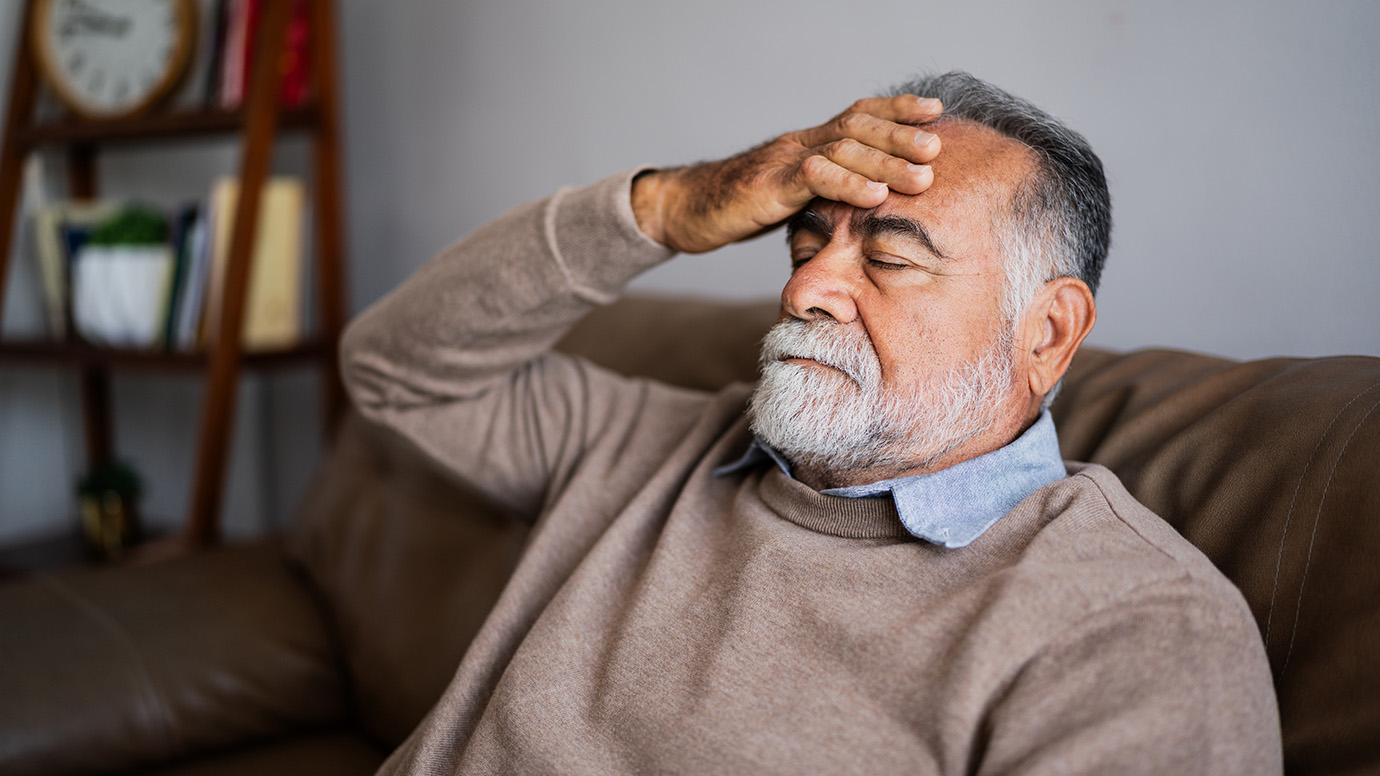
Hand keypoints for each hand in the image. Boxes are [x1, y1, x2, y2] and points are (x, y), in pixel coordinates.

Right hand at [632, 96, 942, 253]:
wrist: (683, 209)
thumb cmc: (737, 208)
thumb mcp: (789, 198)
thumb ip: (823, 196)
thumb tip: (865, 210)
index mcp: (806, 144)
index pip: (857, 115)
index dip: (896, 110)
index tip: (935, 113)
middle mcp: (798, 144)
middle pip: (857, 126)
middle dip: (902, 134)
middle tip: (939, 147)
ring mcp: (781, 163)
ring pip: (841, 149)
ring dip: (886, 161)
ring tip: (922, 176)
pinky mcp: (766, 187)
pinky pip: (811, 178)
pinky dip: (846, 183)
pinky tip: (874, 196)